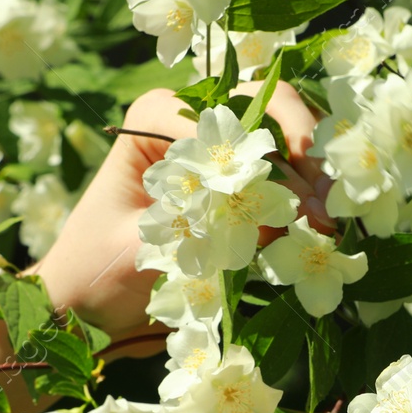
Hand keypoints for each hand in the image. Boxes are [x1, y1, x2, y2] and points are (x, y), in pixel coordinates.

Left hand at [33, 84, 331, 350]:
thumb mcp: (147, 250)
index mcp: (152, 120)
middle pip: (265, 109)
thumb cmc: (95, 272)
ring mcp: (214, 148)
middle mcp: (188, 120)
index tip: (298, 201)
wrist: (82, 303)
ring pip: (281, 135)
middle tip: (326, 206)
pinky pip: (279, 171)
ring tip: (329, 220)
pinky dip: (303, 192)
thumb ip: (206, 229)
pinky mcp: (231, 181)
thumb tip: (277, 221)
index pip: (226, 118)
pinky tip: (320, 223)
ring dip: (311, 174)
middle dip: (302, 154)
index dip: (269, 155)